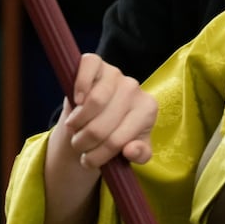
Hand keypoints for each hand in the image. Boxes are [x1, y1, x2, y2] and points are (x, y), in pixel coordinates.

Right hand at [58, 53, 156, 170]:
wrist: (96, 114)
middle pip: (100, 126)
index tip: (90, 160)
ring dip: (76, 123)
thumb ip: (139, 154)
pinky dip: (79, 86)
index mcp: (148, 110)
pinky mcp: (98, 63)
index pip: (117, 141)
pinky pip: (88, 67)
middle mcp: (135, 89)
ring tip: (76, 128)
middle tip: (80, 145)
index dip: (98, 156)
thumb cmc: (116, 132)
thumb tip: (131, 150)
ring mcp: (116, 74)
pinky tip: (77, 100)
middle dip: (84, 142)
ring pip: (93, 102)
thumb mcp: (132, 149)